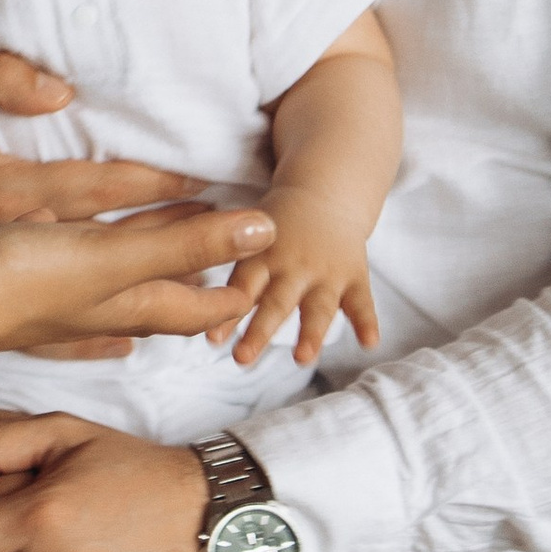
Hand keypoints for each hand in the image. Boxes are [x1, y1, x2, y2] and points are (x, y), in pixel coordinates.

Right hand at [0, 203, 270, 366]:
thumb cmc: (13, 280)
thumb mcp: (111, 255)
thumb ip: (184, 244)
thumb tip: (264, 230)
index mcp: (126, 302)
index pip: (200, 305)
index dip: (238, 290)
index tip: (271, 269)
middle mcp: (98, 311)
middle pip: (166, 296)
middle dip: (202, 277)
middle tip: (235, 253)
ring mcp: (57, 305)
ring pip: (122, 288)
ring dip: (153, 269)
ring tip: (177, 246)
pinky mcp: (19, 290)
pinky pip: (73, 284)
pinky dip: (93, 271)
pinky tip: (88, 275)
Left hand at [227, 181, 381, 367]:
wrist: (325, 191)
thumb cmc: (274, 228)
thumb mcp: (248, 240)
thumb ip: (226, 273)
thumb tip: (180, 307)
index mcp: (261, 256)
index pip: (242, 287)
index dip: (227, 313)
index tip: (213, 340)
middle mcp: (293, 265)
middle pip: (276, 302)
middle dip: (259, 331)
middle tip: (242, 359)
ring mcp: (326, 271)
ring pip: (318, 307)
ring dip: (310, 333)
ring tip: (302, 359)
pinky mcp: (354, 275)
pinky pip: (362, 301)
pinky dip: (367, 322)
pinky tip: (370, 344)